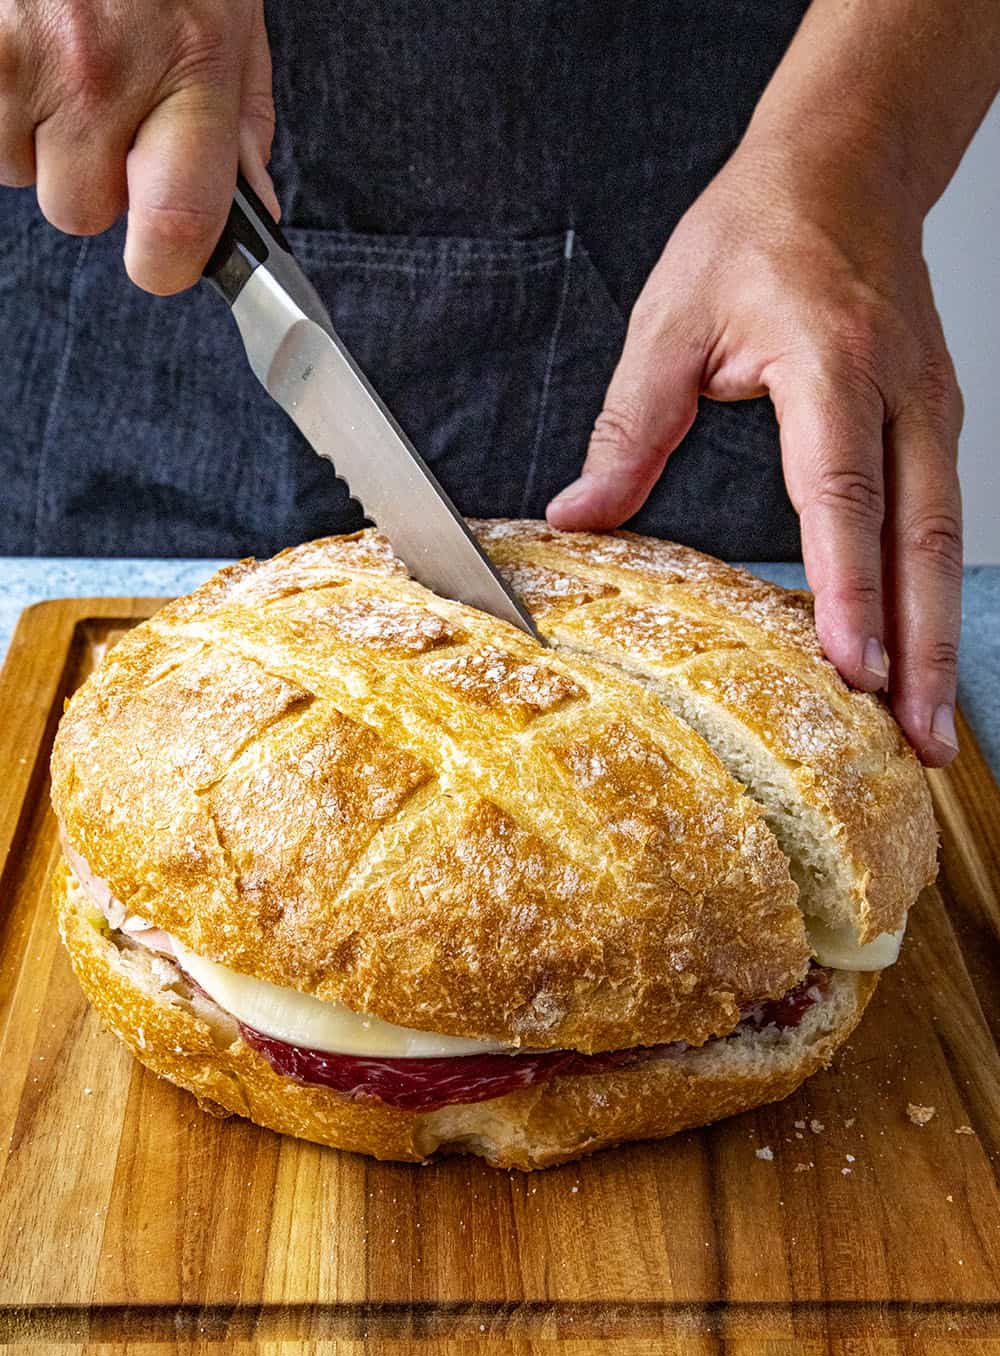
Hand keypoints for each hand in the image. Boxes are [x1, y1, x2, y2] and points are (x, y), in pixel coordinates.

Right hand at [0, 0, 276, 293]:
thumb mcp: (230, 17)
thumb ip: (241, 121)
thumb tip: (255, 214)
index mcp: (190, 66)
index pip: (177, 226)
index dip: (168, 261)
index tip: (167, 256)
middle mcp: (103, 68)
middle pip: (82, 211)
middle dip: (93, 176)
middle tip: (104, 107)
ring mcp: (26, 54)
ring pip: (21, 172)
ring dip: (38, 135)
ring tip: (62, 63)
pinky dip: (0, 104)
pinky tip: (27, 50)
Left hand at [546, 143, 963, 766]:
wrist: (846, 166)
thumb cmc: (757, 231)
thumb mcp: (670, 319)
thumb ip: (629, 427)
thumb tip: (579, 516)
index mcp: (829, 361)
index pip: (843, 492)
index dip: (849, 587)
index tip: (853, 667)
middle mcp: (899, 390)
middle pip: (923, 537)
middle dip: (922, 648)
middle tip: (918, 740)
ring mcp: (930, 407)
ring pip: (946, 539)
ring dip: (939, 637)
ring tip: (929, 728)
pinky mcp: (936, 421)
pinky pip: (941, 520)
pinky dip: (932, 595)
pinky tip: (918, 654)